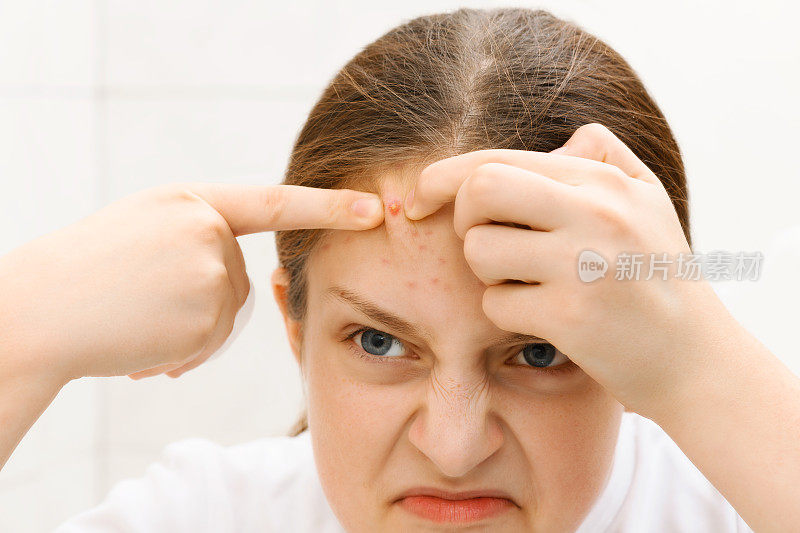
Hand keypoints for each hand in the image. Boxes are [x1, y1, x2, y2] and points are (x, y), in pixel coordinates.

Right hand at [0, 182, 383, 381]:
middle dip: (199, 302)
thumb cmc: (85, 273)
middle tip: (142, 303)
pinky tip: (141, 342)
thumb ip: (196, 238)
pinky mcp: (207, 312)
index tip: (376, 207)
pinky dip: (182, 351)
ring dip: (187, 329)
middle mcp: (207, 227)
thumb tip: (229, 282)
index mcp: (190, 199)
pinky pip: (212, 341)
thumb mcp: (141, 230)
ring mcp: (210, 268)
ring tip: (135, 319)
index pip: (273, 202)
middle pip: (237, 277)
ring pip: (224, 313)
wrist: (40, 311)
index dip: (329, 205)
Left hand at [404, 123, 731, 415]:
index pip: (497, 159)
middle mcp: (595, 212)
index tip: (415, 200)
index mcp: (603, 181)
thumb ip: (601, 156)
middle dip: (461, 217)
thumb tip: (548, 148)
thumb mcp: (648, 199)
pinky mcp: (571, 316)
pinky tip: (544, 318)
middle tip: (484, 242)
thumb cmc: (658, 276)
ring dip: (487, 272)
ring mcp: (583, 263)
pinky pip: (496, 304)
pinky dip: (507, 313)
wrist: (694, 359)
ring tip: (527, 282)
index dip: (442, 176)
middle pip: (479, 190)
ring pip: (480, 250)